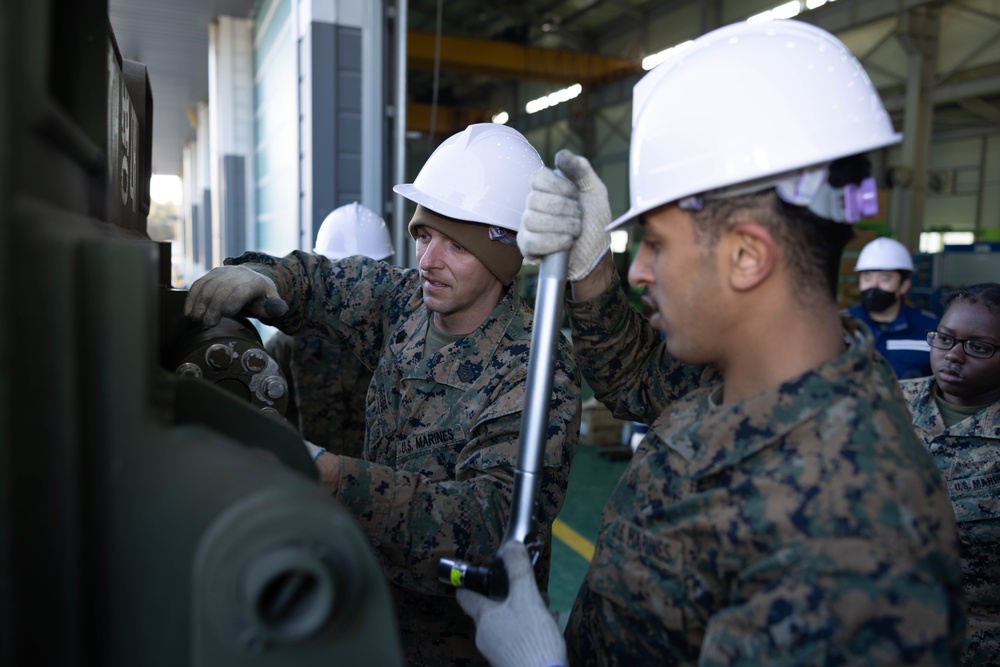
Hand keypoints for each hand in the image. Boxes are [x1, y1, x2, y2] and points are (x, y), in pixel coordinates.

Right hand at [184, 264, 287, 326]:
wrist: (251, 283)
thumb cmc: (261, 299)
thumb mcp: (270, 304)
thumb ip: (274, 308)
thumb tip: (280, 309)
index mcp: (255, 282)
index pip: (244, 289)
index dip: (235, 299)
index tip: (226, 313)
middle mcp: (238, 273)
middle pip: (223, 288)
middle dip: (214, 306)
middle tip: (208, 323)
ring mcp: (223, 273)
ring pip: (208, 286)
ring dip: (200, 303)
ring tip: (197, 320)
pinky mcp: (210, 275)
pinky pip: (198, 284)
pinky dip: (191, 298)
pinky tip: (188, 313)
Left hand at [457, 541, 566, 666]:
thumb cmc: (531, 638)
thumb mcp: (527, 598)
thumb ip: (518, 570)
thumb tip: (510, 545)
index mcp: (484, 618)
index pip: (466, 597)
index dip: (468, 583)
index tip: (473, 574)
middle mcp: (485, 637)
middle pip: (491, 610)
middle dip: (510, 597)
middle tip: (531, 591)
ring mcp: (497, 653)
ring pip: (507, 624)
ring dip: (523, 613)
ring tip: (545, 610)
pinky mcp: (511, 663)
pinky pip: (517, 639)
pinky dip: (529, 630)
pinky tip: (548, 628)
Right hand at [519, 149, 611, 280]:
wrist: (597, 252)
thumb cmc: (594, 221)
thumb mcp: (594, 190)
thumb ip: (580, 169)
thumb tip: (560, 155)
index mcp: (546, 189)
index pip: (538, 178)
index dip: (559, 186)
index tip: (576, 195)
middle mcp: (533, 206)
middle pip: (534, 199)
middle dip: (564, 208)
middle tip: (579, 216)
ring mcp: (527, 226)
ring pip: (532, 220)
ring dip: (562, 226)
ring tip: (576, 231)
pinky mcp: (527, 247)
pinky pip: (531, 241)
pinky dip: (553, 241)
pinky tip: (567, 242)